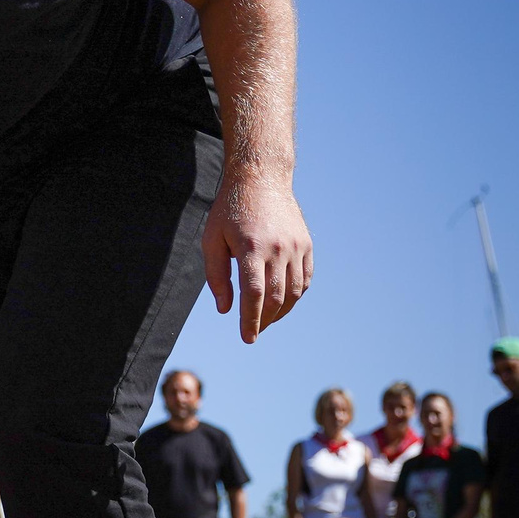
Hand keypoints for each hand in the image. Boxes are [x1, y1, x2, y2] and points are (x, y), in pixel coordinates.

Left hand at [202, 172, 312, 343]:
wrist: (261, 179)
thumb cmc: (230, 211)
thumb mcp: (212, 239)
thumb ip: (216, 276)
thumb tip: (225, 309)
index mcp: (251, 247)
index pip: (253, 294)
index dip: (250, 320)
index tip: (246, 338)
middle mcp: (278, 248)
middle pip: (275, 297)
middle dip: (264, 321)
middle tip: (253, 332)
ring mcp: (296, 246)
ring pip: (294, 292)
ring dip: (280, 312)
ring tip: (265, 320)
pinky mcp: (306, 244)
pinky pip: (305, 279)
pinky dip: (295, 296)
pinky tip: (281, 302)